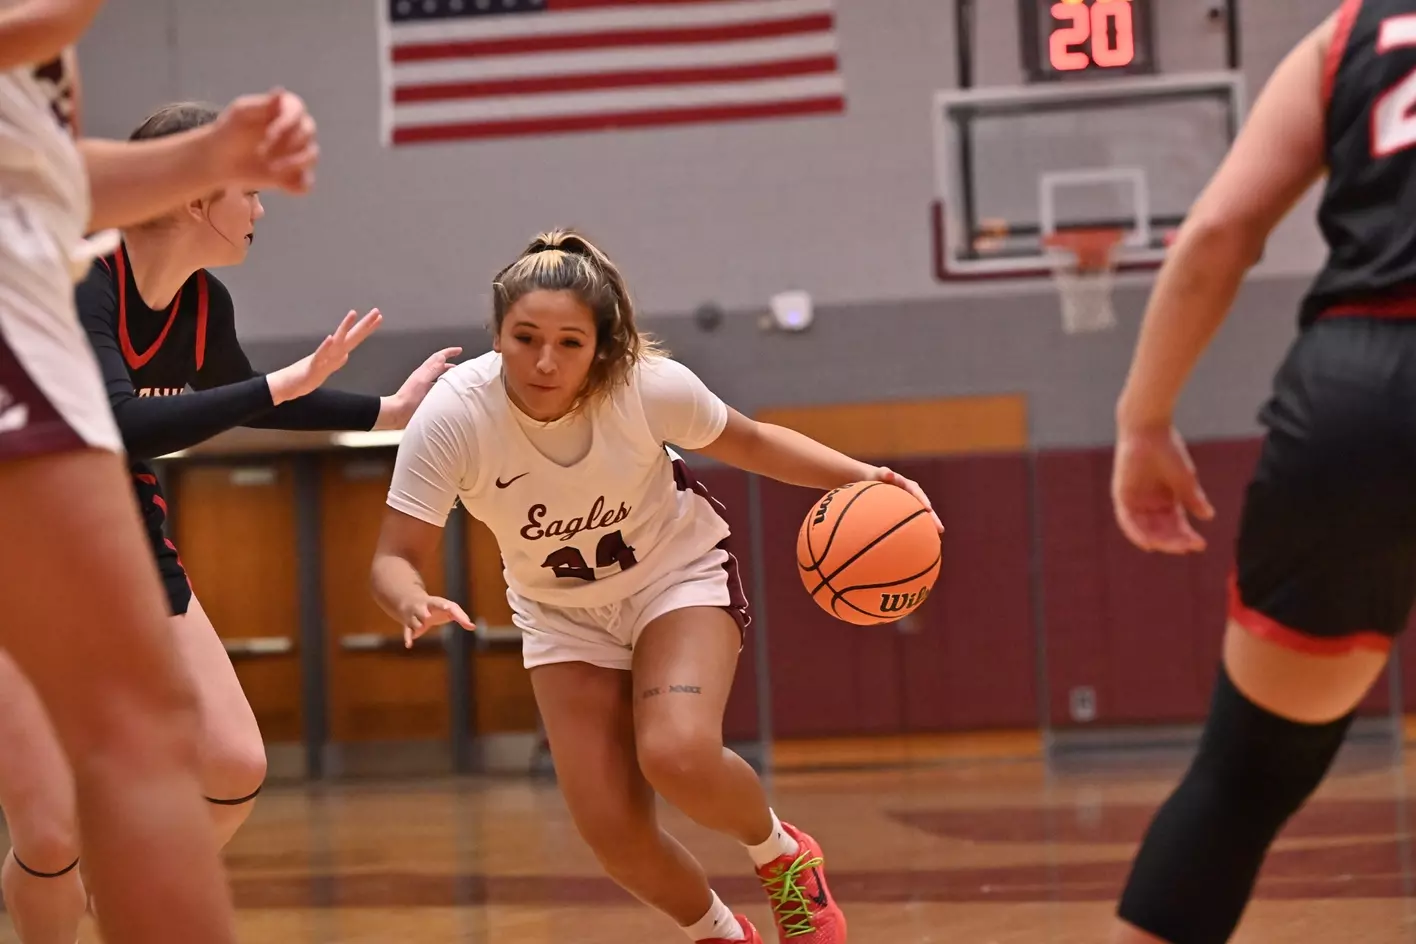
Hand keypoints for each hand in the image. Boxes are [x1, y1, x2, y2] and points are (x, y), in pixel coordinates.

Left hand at [209, 88, 318, 194]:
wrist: (221, 159)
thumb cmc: (231, 131)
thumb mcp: (241, 114)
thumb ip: (262, 104)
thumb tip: (281, 91)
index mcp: (287, 110)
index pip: (299, 112)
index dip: (287, 124)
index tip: (268, 135)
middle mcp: (299, 130)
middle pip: (308, 134)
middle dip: (287, 144)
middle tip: (261, 152)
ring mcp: (300, 154)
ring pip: (311, 157)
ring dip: (292, 164)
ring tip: (270, 170)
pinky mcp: (296, 176)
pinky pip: (306, 184)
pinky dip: (296, 186)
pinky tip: (281, 186)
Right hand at [266, 309, 381, 404]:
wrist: (291, 385)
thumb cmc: (309, 375)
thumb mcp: (327, 369)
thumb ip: (337, 361)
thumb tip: (345, 355)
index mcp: (337, 352)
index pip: (355, 338)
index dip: (367, 328)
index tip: (379, 316)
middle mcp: (331, 351)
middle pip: (351, 335)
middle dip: (364, 324)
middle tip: (376, 311)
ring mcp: (322, 357)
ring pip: (336, 340)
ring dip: (344, 327)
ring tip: (353, 313)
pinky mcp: (313, 365)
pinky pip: (320, 355)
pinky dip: (325, 346)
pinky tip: (330, 338)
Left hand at [375, 347, 462, 429]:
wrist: (398, 412)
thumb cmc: (408, 398)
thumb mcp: (421, 380)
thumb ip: (432, 369)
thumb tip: (442, 357)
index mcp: (424, 372)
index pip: (438, 357)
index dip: (449, 352)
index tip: (458, 350)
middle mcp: (425, 378)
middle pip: (440, 367)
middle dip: (451, 364)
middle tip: (461, 367)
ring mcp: (425, 387)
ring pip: (439, 377)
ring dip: (449, 376)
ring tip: (457, 379)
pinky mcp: (426, 397)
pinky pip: (438, 388)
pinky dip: (445, 387)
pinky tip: (449, 393)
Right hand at [399, 595, 475, 648]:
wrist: (411, 601)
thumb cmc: (436, 607)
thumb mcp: (448, 609)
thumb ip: (460, 617)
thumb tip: (473, 627)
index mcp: (434, 602)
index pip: (439, 603)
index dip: (443, 605)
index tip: (447, 607)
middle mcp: (422, 608)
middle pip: (422, 611)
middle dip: (424, 614)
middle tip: (427, 616)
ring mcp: (414, 616)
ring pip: (415, 622)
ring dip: (418, 626)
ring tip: (420, 628)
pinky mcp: (408, 625)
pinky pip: (407, 631)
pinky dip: (408, 638)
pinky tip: (409, 645)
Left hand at [873, 466, 943, 532]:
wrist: (874, 480)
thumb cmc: (875, 476)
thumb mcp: (879, 473)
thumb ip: (884, 473)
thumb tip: (890, 473)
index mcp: (909, 486)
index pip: (918, 493)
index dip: (924, 501)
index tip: (929, 509)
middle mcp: (913, 495)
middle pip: (925, 508)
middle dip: (933, 518)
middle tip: (940, 529)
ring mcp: (911, 504)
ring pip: (922, 516)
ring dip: (928, 526)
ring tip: (936, 539)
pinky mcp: (907, 511)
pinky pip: (914, 520)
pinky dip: (918, 529)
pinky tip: (920, 542)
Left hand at [1112, 423, 1214, 552]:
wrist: (1149, 430)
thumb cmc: (1169, 450)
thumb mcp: (1184, 479)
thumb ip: (1193, 499)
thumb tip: (1208, 517)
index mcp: (1167, 500)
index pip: (1176, 526)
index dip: (1186, 537)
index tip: (1200, 545)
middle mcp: (1150, 504)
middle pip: (1161, 531)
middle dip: (1174, 542)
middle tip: (1188, 547)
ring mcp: (1135, 501)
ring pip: (1145, 529)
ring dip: (1159, 540)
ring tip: (1173, 547)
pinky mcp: (1121, 496)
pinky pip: (1127, 521)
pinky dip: (1136, 533)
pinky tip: (1148, 543)